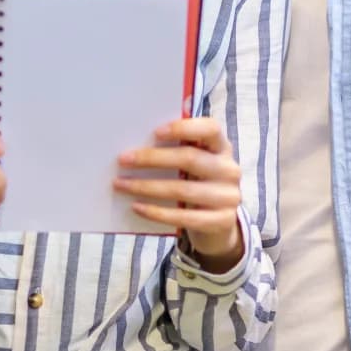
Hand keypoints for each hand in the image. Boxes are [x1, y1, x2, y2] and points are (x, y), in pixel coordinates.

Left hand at [114, 116, 244, 270]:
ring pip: (183, 189)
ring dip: (147, 187)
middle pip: (190, 159)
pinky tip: (136, 207)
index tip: (155, 132)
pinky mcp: (222, 221)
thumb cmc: (198, 184)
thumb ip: (178, 151)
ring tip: (121, 184)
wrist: (220, 223)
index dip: (184, 128)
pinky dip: (157, 212)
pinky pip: (184, 217)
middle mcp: (229, 170)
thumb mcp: (195, 164)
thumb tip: (135, 147)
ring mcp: (228, 197)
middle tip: (123, 160)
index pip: (211, 129)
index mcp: (222, 147)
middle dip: (152, 158)